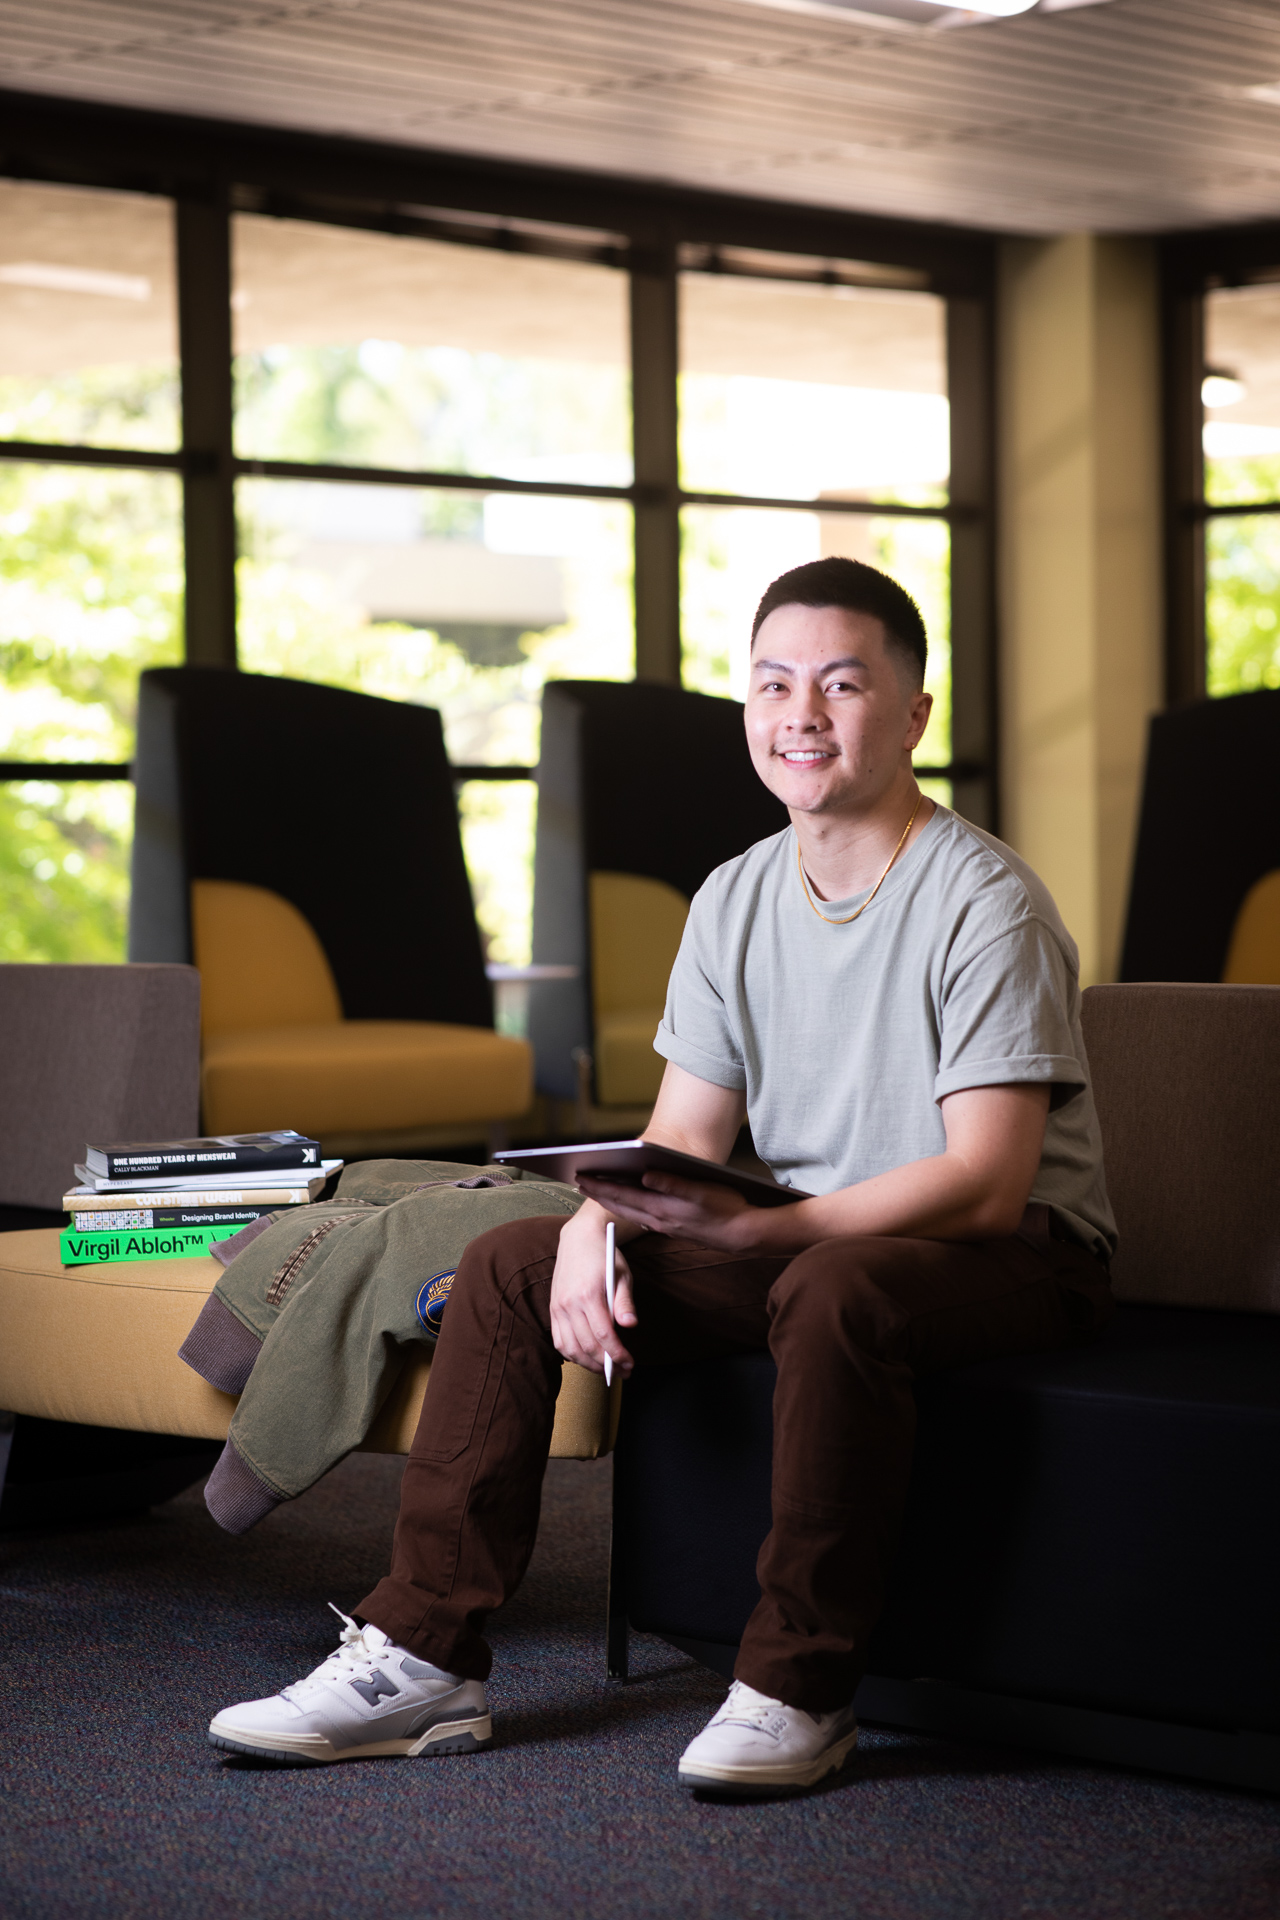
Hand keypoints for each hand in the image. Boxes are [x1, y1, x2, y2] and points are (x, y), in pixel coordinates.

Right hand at [550, 1203, 636, 1376]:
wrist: (578, 1239)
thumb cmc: (604, 1257)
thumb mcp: (622, 1275)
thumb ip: (624, 1302)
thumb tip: (630, 1325)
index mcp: (588, 1294)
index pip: (603, 1335)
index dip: (617, 1354)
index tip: (630, 1364)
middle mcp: (569, 1304)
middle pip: (587, 1346)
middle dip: (607, 1364)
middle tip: (624, 1372)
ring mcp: (557, 1308)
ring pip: (571, 1349)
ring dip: (589, 1364)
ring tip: (607, 1369)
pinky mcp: (553, 1310)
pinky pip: (559, 1341)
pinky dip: (573, 1355)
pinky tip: (587, 1359)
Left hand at [576, 1171, 758, 1250]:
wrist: (744, 1234)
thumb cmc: (726, 1208)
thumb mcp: (702, 1191)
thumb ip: (673, 1184)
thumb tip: (645, 1176)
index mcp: (662, 1208)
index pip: (622, 1196)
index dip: (600, 1186)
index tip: (580, 1177)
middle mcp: (658, 1219)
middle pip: (620, 1206)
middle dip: (599, 1194)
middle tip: (579, 1183)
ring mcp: (665, 1226)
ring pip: (629, 1213)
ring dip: (611, 1202)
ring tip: (598, 1192)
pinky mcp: (673, 1228)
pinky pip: (640, 1218)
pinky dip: (628, 1209)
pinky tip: (627, 1206)